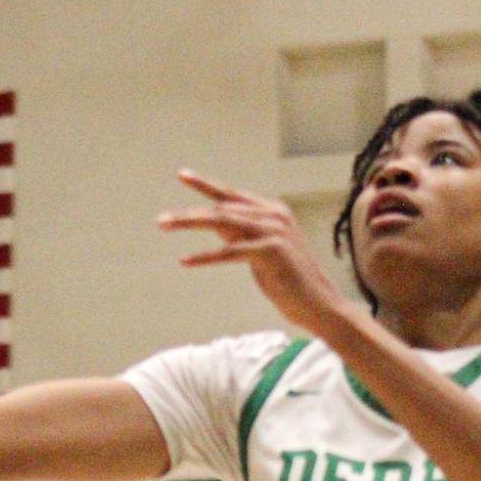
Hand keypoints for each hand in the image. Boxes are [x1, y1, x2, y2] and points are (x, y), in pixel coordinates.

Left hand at [157, 168, 346, 334]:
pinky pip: (230, 251)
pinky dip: (205, 256)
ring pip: (223, 221)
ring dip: (190, 224)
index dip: (206, 185)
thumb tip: (212, 221)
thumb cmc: (289, 282)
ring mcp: (274, 231)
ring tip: (165, 226)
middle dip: (189, 214)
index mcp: (273, 211)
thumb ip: (240, 233)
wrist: (320, 305)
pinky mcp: (271, 251)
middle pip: (222, 207)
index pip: (232, 195)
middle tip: (161, 221)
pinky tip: (185, 260)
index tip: (182, 175)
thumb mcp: (260, 251)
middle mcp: (274, 215)